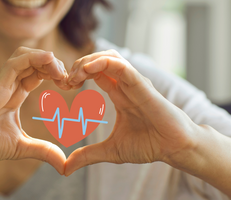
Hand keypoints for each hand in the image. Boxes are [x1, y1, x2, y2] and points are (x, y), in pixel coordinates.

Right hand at [0, 47, 68, 173]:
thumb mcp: (22, 147)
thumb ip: (43, 151)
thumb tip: (64, 165)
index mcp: (16, 93)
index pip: (39, 73)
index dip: (56, 74)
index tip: (70, 86)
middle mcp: (10, 84)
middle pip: (36, 61)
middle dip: (55, 65)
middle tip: (69, 80)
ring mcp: (2, 81)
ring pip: (26, 55)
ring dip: (47, 59)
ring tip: (61, 73)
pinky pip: (16, 62)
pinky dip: (34, 58)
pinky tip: (50, 61)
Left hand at [65, 50, 198, 175]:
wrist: (174, 149)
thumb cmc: (149, 145)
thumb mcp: (110, 151)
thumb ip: (87, 155)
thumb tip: (65, 169)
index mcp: (118, 94)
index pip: (95, 73)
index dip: (77, 75)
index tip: (64, 86)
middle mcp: (125, 85)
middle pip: (99, 60)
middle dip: (78, 65)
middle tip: (66, 80)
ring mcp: (134, 83)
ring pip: (109, 57)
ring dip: (88, 61)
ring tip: (75, 75)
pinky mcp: (142, 85)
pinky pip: (122, 67)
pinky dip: (103, 63)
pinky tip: (87, 70)